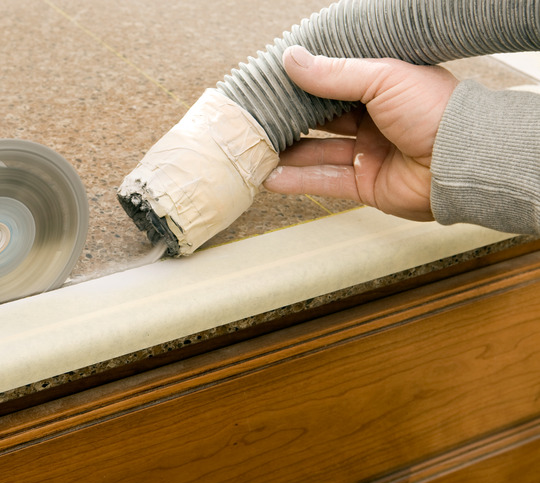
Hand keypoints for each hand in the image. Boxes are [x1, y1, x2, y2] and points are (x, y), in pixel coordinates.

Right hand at [263, 45, 458, 221]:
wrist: (463, 160)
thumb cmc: (436, 111)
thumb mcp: (382, 77)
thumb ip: (334, 73)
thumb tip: (292, 59)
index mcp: (382, 89)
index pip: (333, 85)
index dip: (304, 86)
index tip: (273, 86)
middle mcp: (374, 121)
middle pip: (321, 122)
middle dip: (290, 122)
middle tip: (258, 120)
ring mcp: (369, 154)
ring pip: (318, 153)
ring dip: (288, 153)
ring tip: (256, 151)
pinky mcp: (366, 185)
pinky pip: (325, 181)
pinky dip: (298, 180)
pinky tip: (272, 177)